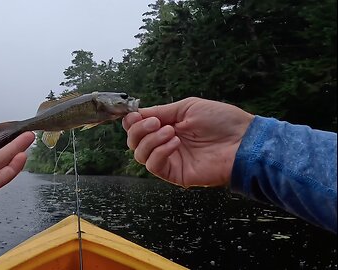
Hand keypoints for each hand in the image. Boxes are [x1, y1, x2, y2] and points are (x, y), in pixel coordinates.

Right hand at [122, 97, 253, 186]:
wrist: (242, 141)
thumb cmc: (221, 121)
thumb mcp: (187, 107)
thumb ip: (160, 111)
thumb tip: (136, 113)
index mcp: (167, 126)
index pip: (138, 127)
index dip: (132, 121)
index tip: (135, 115)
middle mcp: (164, 144)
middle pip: (134, 142)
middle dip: (138, 130)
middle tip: (156, 123)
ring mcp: (170, 159)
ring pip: (140, 154)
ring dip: (151, 140)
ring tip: (171, 132)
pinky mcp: (175, 174)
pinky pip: (153, 165)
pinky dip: (159, 152)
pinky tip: (175, 143)